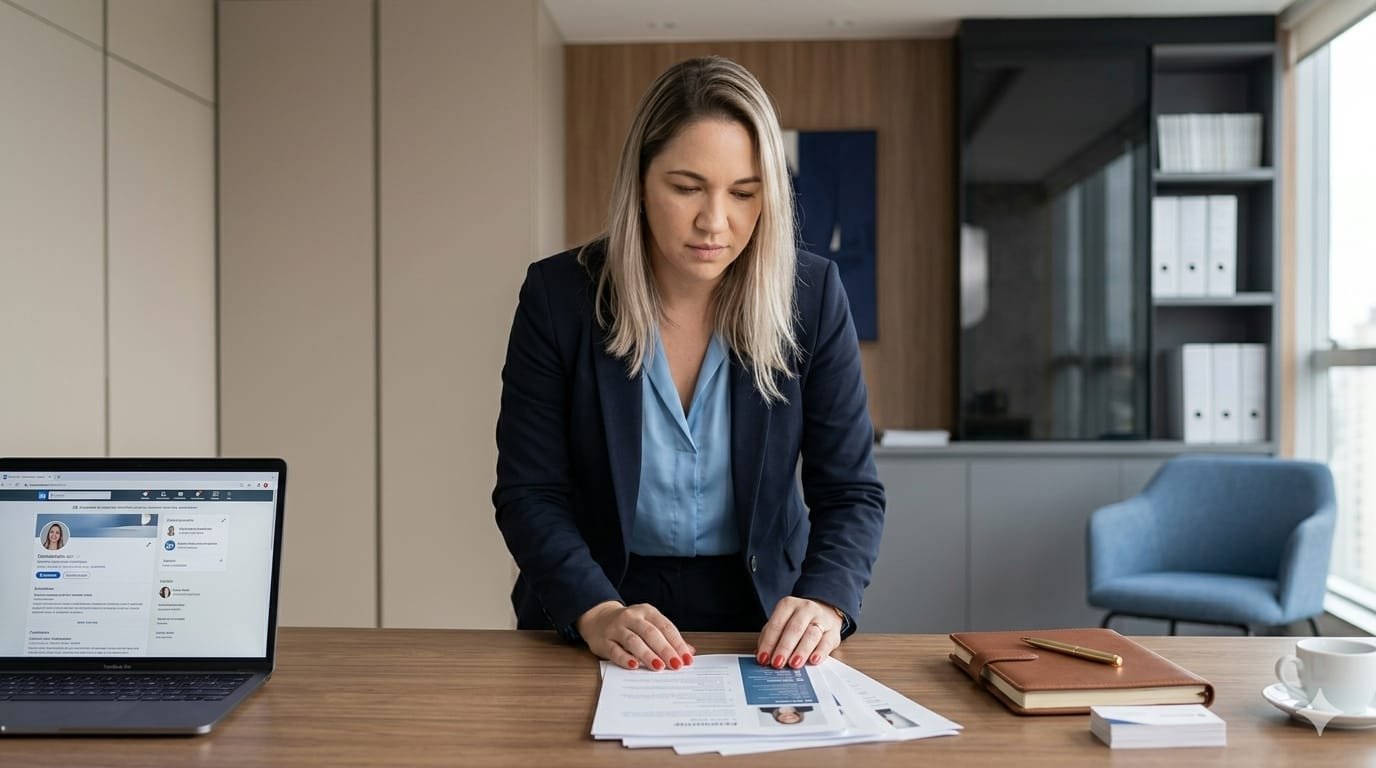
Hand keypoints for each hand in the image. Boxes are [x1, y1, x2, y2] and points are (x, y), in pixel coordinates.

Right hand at [575, 601, 695, 670]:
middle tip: (675, 665)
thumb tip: (689, 652)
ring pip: (633, 641)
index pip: (665, 626)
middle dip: (665, 650)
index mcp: (647, 612)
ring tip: (658, 666)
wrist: (598, 619)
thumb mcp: (650, 625)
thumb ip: (668, 638)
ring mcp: (616, 628)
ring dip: (647, 654)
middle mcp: (632, 617)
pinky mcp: (604, 641)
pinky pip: (615, 650)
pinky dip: (625, 658)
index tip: (687, 658)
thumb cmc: (630, 625)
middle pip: (651, 633)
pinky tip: (635, 666)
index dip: (677, 643)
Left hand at [756, 597, 843, 668]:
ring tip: (794, 664)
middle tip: (777, 663)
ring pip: (811, 634)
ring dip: (801, 650)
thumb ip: (770, 637)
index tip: (763, 658)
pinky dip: (820, 652)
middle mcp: (805, 609)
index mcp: (788, 605)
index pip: (776, 624)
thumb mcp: (782, 623)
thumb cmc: (798, 621)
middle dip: (784, 647)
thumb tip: (760, 655)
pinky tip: (813, 660)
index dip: (769, 642)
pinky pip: (827, 642)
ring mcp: (821, 619)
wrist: (825, 612)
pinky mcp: (833, 631)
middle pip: (794, 629)